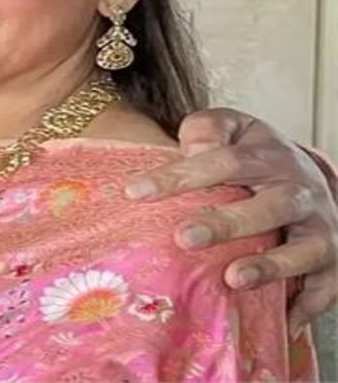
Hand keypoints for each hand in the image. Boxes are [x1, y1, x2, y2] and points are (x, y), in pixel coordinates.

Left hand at [124, 108, 337, 334]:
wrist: (311, 177)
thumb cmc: (255, 158)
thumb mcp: (232, 129)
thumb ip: (207, 130)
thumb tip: (192, 147)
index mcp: (270, 157)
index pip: (223, 160)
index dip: (180, 176)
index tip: (135, 193)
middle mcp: (300, 192)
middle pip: (270, 206)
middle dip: (227, 223)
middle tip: (183, 237)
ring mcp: (321, 229)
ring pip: (305, 249)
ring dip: (271, 266)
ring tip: (233, 279)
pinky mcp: (332, 262)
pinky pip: (324, 289)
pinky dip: (305, 307)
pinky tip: (279, 323)